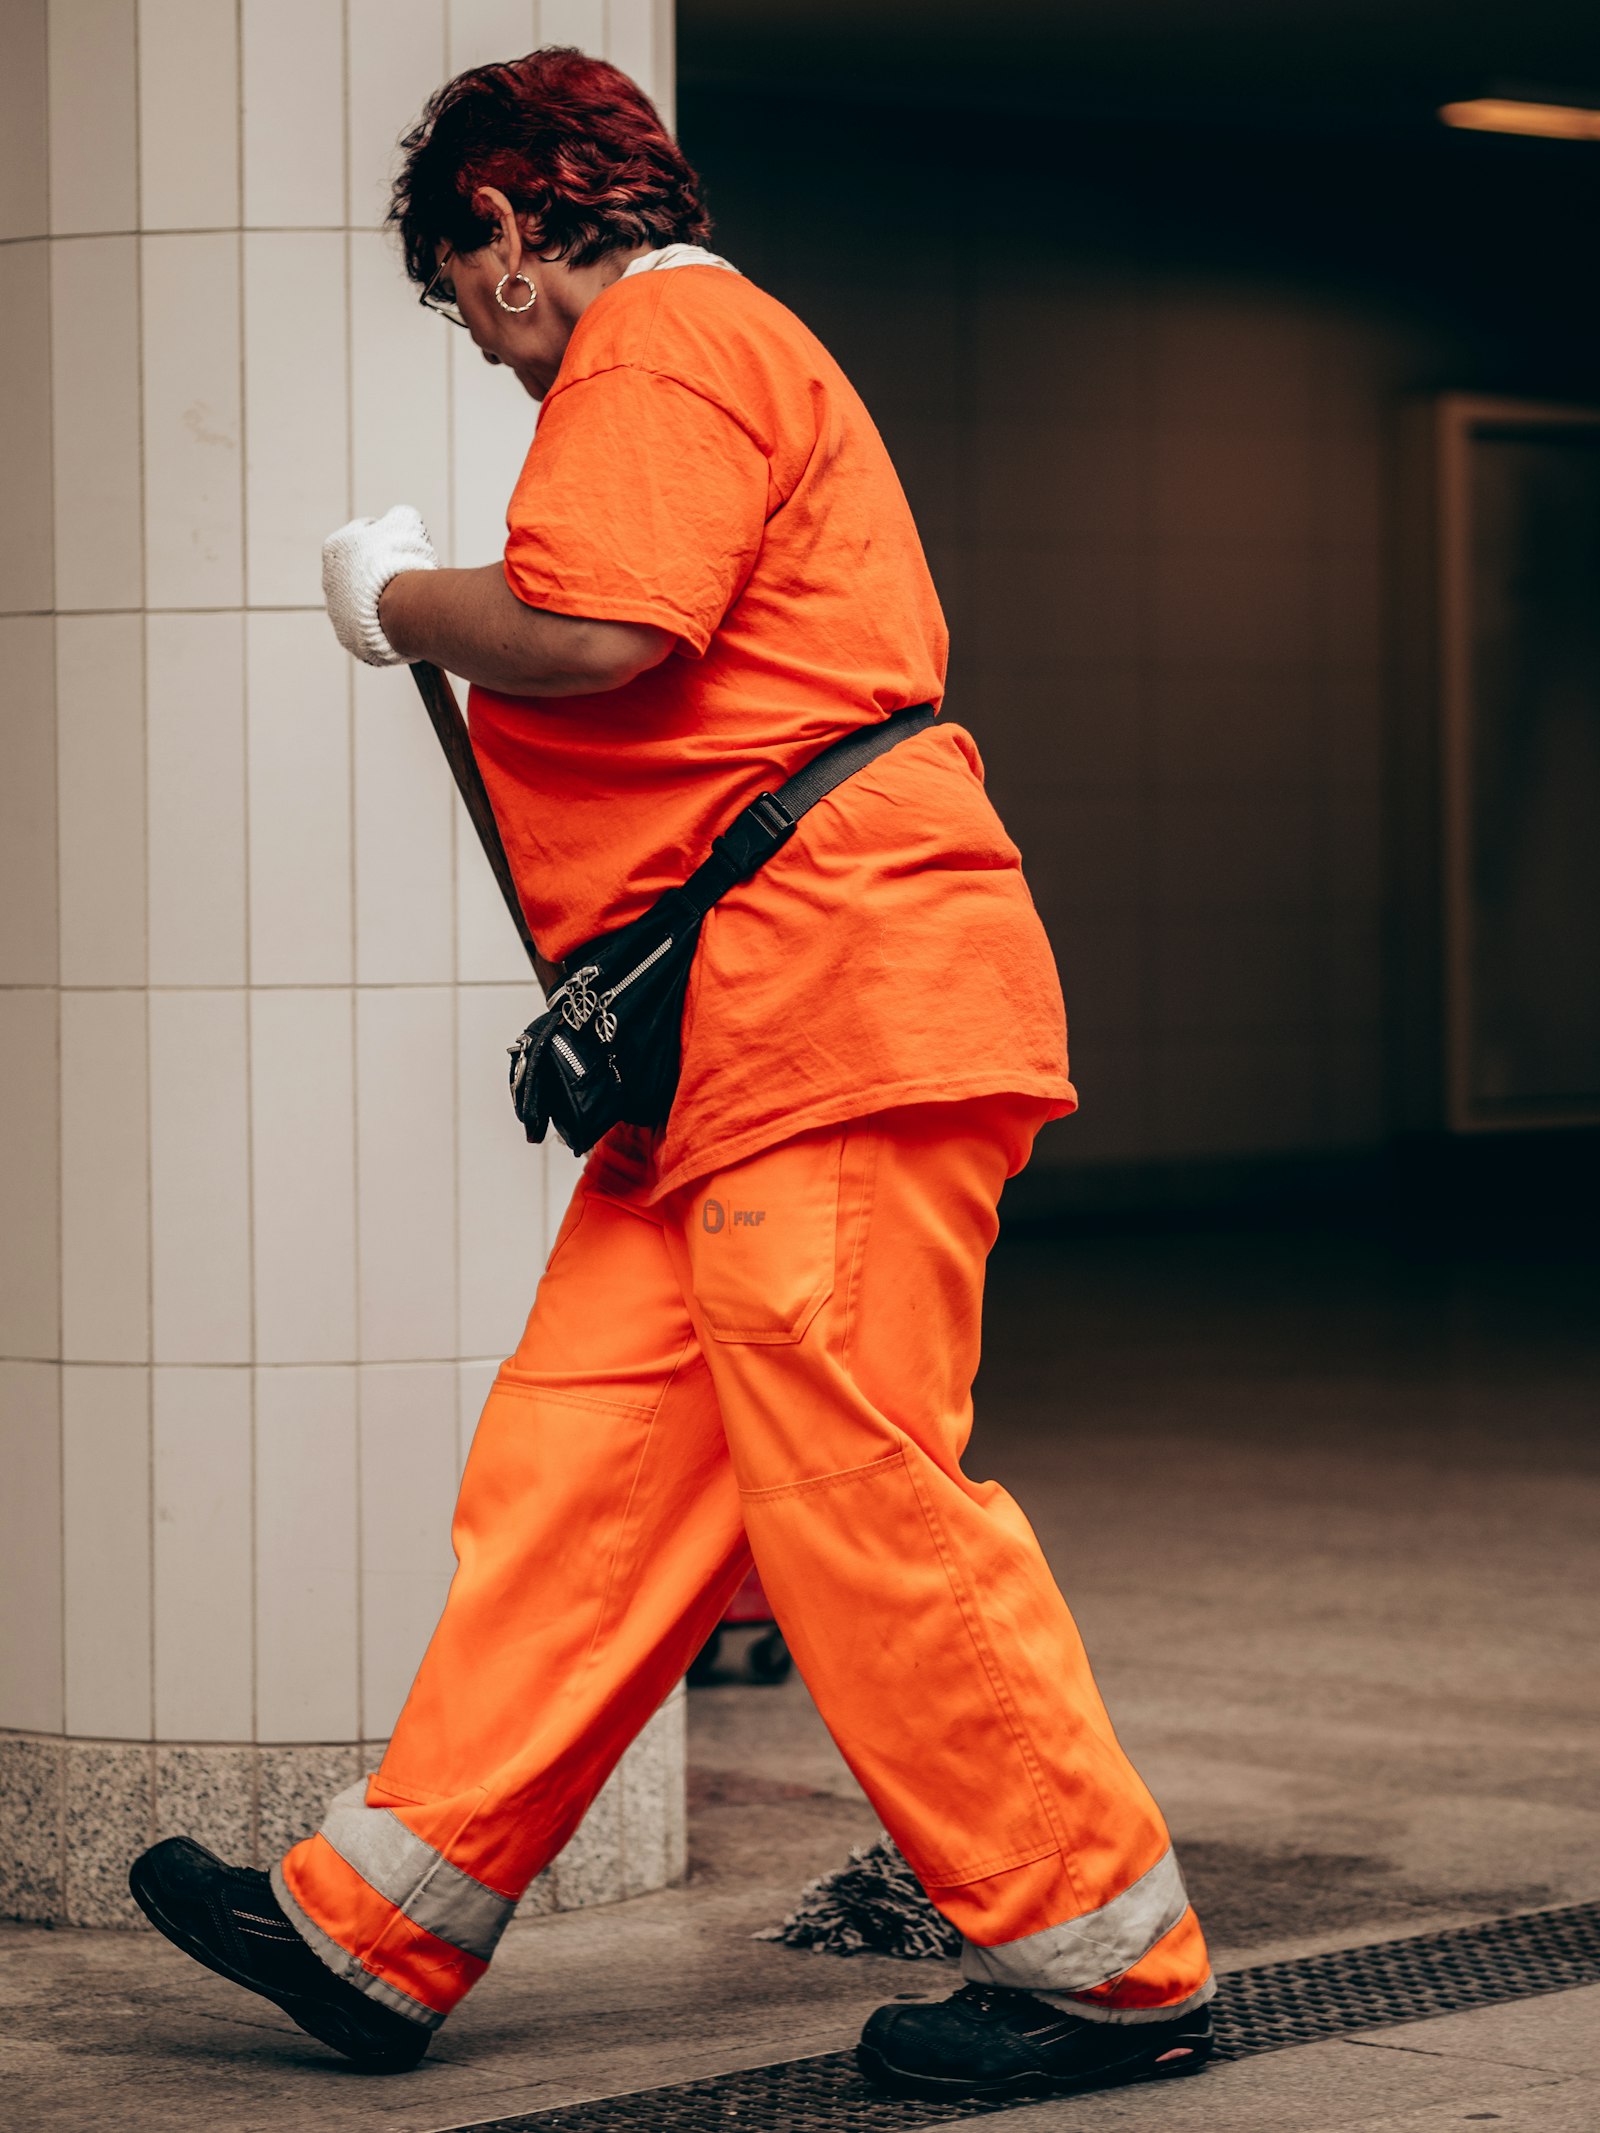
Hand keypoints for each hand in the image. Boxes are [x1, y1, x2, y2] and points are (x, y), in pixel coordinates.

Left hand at [321, 505, 437, 665]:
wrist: (398, 610)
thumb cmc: (400, 562)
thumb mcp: (406, 522)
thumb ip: (399, 516)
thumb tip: (399, 519)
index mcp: (335, 547)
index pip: (365, 533)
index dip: (389, 536)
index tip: (406, 545)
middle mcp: (329, 579)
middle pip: (361, 569)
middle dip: (382, 569)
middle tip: (408, 574)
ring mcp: (335, 610)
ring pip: (363, 600)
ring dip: (381, 599)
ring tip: (407, 602)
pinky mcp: (347, 636)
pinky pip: (368, 625)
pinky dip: (382, 622)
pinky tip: (401, 620)